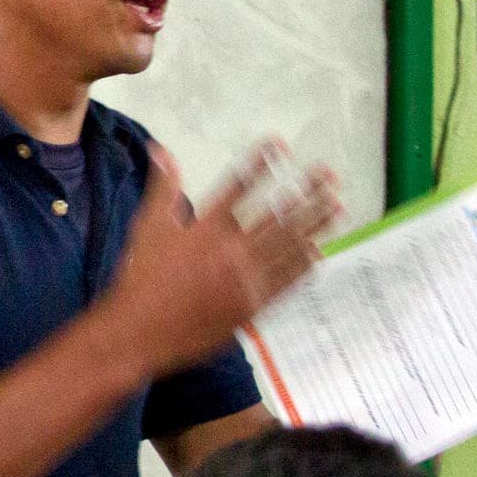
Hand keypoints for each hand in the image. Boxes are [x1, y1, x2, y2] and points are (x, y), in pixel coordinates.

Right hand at [108, 141, 342, 375]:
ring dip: (315, 224)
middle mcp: (231, 250)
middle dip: (306, 192)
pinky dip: (303, 264)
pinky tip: (318, 251)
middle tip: (330, 174)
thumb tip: (161, 148)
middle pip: (277, 215)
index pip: (238, 185)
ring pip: (289, 246)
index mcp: (205, 227)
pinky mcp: (252, 306)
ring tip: (337, 205)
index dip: (260, 163)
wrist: (140, 332)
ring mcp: (246, 279)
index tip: (279, 144)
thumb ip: (161, 187)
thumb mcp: (147, 228)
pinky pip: (286, 281)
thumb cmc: (140, 278)